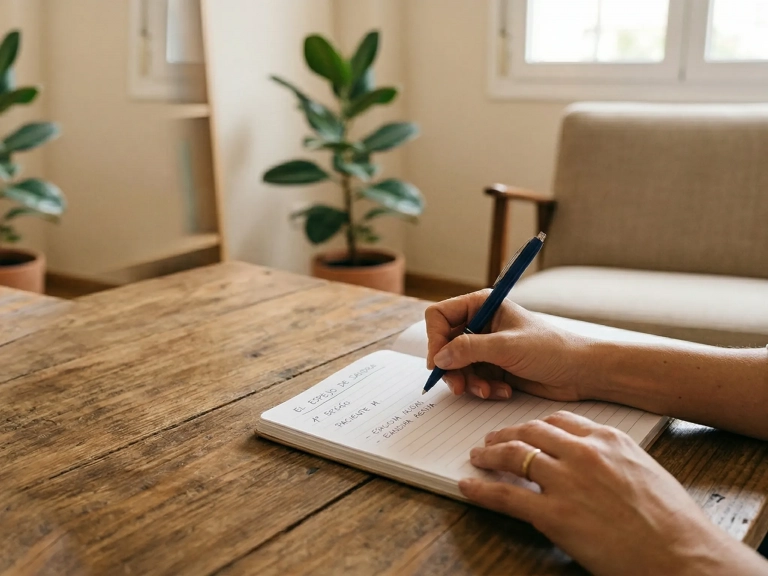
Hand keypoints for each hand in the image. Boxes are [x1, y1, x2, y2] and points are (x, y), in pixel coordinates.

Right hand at [425, 291, 591, 400]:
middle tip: (459, 387)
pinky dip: (482, 389)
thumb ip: (469, 349)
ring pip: (456, 366)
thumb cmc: (552, 349)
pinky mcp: (493, 367)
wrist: (580, 373)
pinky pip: (472, 380)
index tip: (438, 363)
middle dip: (451, 368)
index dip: (435, 339)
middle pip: (444, 345)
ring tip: (487, 391)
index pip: (440, 316)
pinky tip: (502, 391)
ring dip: (469, 382)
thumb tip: (439, 357)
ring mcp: (486, 347)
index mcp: (482, 305)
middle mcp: (480, 324)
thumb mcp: (507, 347)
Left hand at [459, 411, 766, 575]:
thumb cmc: (672, 521)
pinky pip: (505, 496)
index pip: (560, 419)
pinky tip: (469, 486)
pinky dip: (481, 489)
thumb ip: (612, 459)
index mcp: (608, 439)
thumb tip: (593, 463)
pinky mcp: (554, 515)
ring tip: (478, 456)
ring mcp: (566, 481)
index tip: (526, 428)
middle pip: (532, 431)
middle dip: (507, 433)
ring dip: (490, 453)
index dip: (536, 424)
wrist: (683, 555)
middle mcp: (583, 452)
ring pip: (514, 454)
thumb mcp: (644, 471)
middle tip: (492, 438)